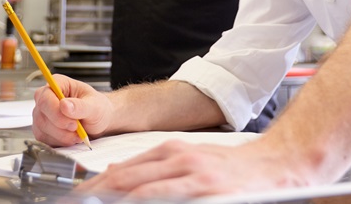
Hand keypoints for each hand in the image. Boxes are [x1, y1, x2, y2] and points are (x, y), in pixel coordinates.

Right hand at [31, 74, 113, 146]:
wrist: (99, 122)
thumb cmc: (98, 108)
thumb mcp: (95, 106)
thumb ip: (81, 106)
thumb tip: (64, 105)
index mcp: (58, 84)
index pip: (45, 97)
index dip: (55, 111)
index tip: (73, 122)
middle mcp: (47, 98)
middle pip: (41, 114)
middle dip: (61, 126)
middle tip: (78, 128)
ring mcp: (42, 114)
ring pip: (42, 128)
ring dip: (62, 136)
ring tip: (78, 134)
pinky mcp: (42, 129)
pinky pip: (44, 139)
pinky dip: (59, 142)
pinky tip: (72, 138)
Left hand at [76, 138, 311, 197]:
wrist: (274, 166)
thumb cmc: (232, 169)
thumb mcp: (188, 159)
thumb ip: (153, 168)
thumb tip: (114, 176)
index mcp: (171, 151)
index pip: (122, 170)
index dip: (95, 186)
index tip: (78, 197)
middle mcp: (178, 160)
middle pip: (125, 180)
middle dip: (96, 195)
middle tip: (76, 203)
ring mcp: (192, 176)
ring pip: (140, 190)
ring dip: (114, 200)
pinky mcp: (206, 190)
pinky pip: (165, 198)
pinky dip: (144, 203)